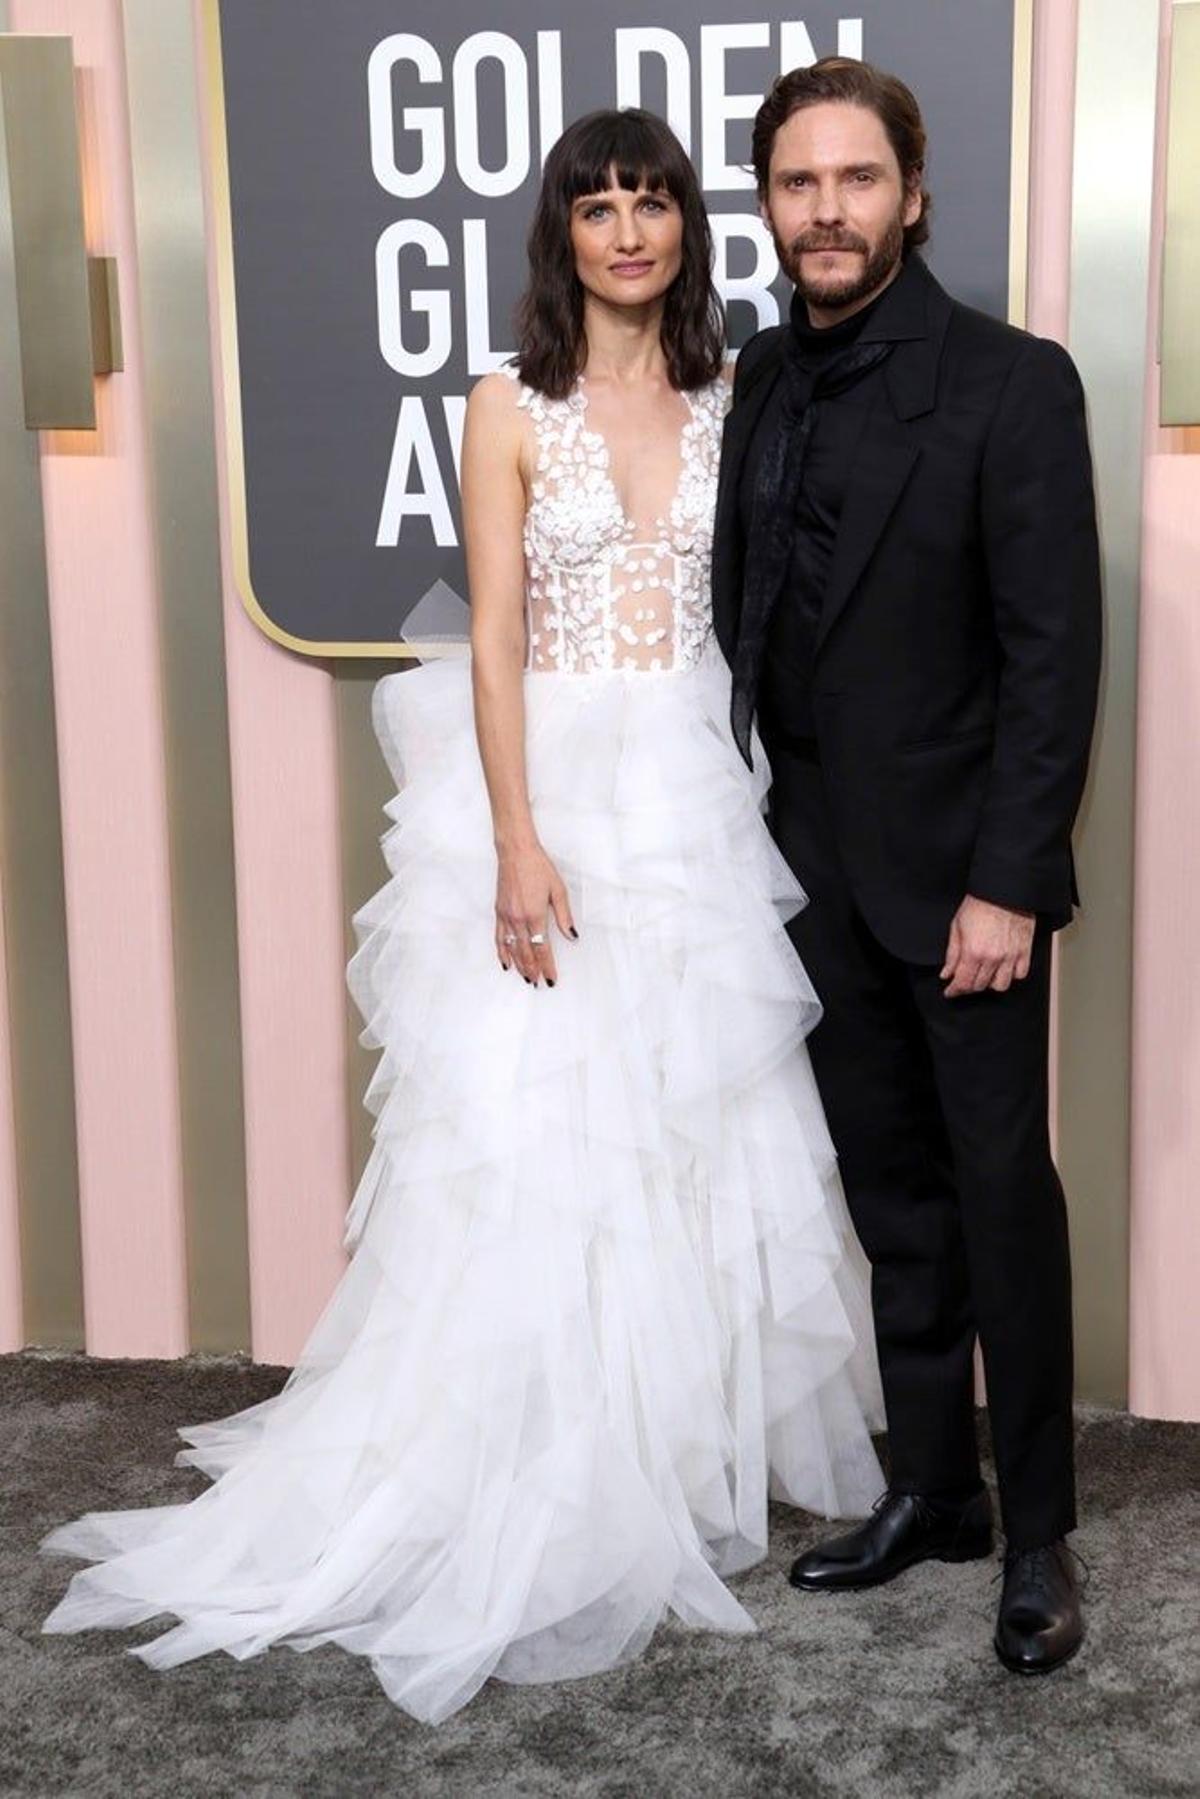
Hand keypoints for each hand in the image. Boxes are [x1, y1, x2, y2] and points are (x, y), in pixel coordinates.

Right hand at [495, 841, 576, 986]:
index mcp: (535, 915)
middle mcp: (519, 919)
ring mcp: (506, 916)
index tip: (551, 979)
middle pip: (526, 953)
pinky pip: (499, 937)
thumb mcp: (558, 890)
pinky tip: (505, 962)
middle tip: (538, 983)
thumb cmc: (538, 867)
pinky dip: (502, 952)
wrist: (516, 852)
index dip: (547, 966)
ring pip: (511, 948)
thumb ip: (564, 916)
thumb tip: (572, 936)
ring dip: (519, 965)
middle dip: (533, 970)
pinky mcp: (499, 912)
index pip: (542, 949)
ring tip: (525, 978)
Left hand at [940, 895, 1035, 997]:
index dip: (954, 990)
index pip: (963, 983)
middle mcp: (993, 958)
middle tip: (964, 980)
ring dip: (990, 983)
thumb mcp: (956, 927)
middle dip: (968, 986)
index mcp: (973, 952)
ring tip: (984, 975)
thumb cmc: (980, 903)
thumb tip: (946, 973)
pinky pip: (1020, 974)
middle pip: (980, 986)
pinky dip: (1011, 975)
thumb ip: (952, 954)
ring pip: (1001, 985)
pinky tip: (1003, 968)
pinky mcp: (1024, 951)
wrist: (1003, 890)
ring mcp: (1011, 956)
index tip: (950, 991)